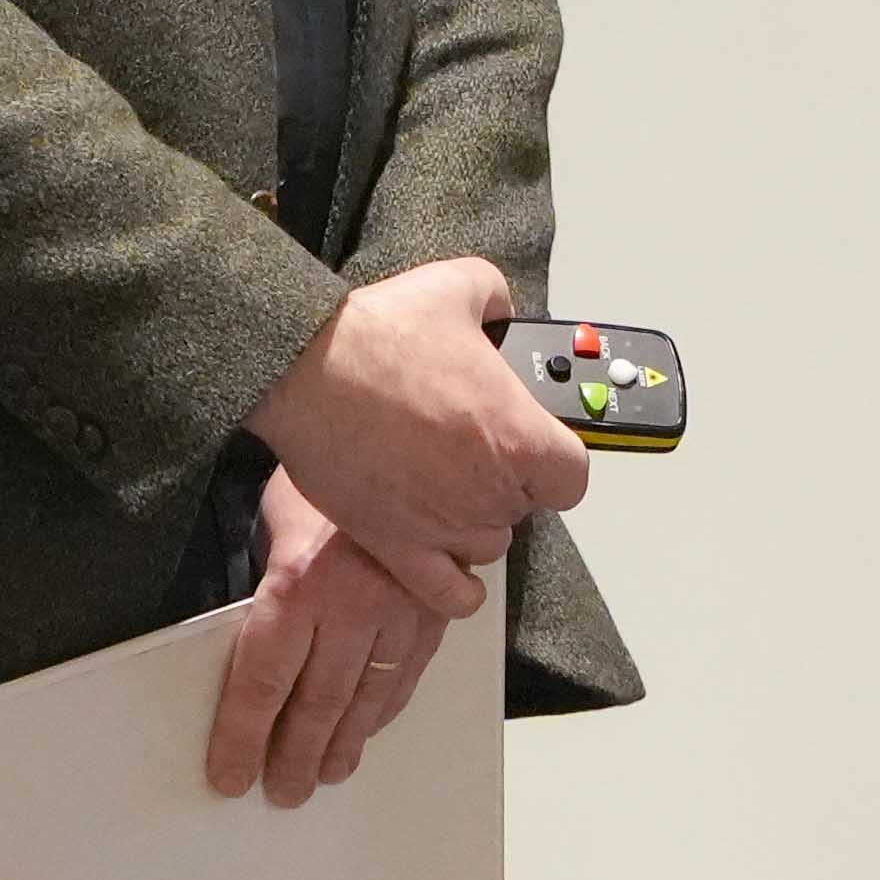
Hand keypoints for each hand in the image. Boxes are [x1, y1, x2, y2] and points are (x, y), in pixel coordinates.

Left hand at [208, 473, 455, 802]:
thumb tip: (255, 626)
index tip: (230, 775)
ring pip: (365, 699)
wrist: (421, 438)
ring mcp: (400, 614)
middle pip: (314, 704)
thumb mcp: (279, 515)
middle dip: (292, 755)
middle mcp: (352, 607)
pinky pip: (407, 676)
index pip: (263, 681)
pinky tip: (367, 730)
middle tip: (280, 790)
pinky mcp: (434, 613)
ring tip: (324, 775)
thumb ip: (271, 574)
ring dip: (341, 745)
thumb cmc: (333, 469)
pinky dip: (384, 711)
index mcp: (302, 584)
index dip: (243, 737)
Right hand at [240, 255, 587, 591]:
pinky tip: (455, 573)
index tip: (533, 445)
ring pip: (488, 546)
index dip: (555, 461)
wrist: (306, 367)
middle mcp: (490, 489)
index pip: (573, 475)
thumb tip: (502, 310)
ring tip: (448, 490)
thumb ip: (497, 299)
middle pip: (526, 508)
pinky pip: (446, 593)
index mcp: (519, 434)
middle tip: (470, 450)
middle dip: (505, 482)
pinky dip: (457, 591)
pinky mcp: (397, 546)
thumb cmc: (379, 333)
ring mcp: (444, 524)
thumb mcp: (459, 286)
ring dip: (476, 524)